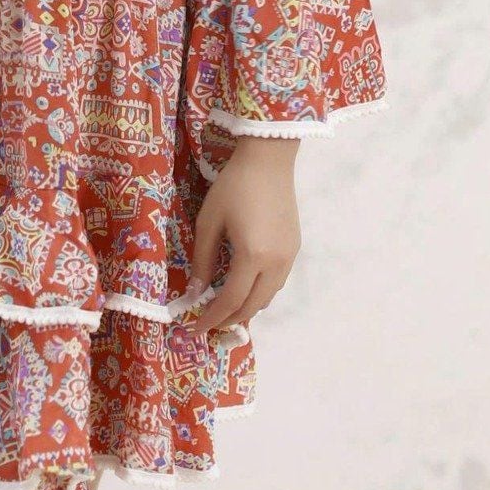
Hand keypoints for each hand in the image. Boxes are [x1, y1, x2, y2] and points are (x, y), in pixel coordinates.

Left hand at [187, 138, 301, 334]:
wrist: (268, 160)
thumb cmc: (233, 186)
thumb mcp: (209, 221)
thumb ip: (202, 259)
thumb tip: (196, 292)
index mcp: (252, 255)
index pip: (231, 300)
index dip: (212, 317)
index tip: (195, 328)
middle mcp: (276, 262)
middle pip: (253, 306)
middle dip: (229, 319)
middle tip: (208, 322)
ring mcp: (290, 257)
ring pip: (268, 296)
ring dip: (246, 307)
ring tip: (224, 307)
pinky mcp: (294, 248)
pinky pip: (277, 282)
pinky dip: (259, 292)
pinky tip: (244, 286)